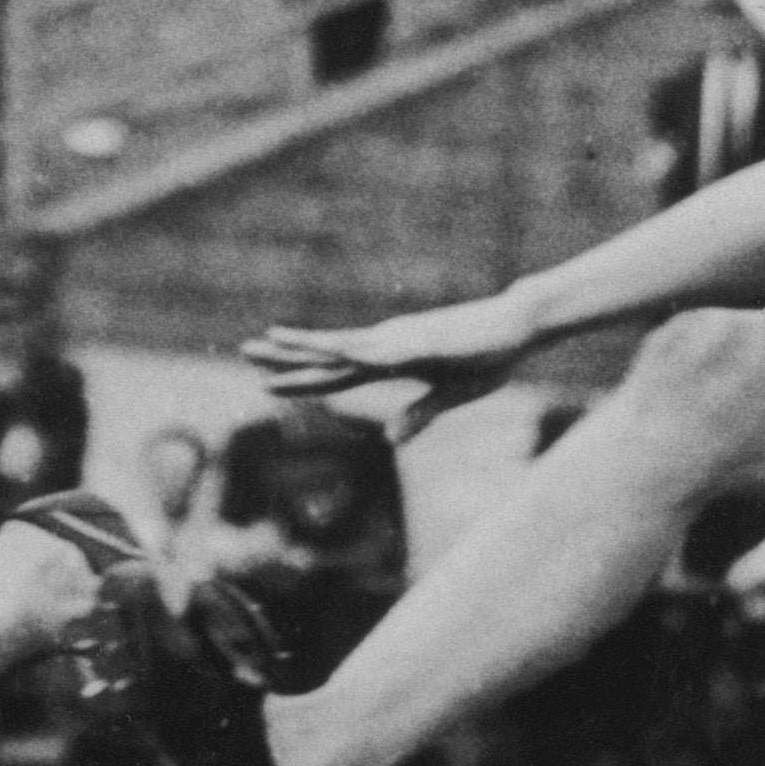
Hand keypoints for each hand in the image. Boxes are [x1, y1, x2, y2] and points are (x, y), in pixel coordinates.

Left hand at [240, 294, 536, 432]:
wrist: (519, 324)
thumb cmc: (488, 356)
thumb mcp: (449, 396)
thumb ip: (419, 417)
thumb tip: (391, 441)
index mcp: (391, 360)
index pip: (336, 374)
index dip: (301, 379)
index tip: (265, 381)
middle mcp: (387, 346)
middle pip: (328, 355)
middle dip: (286, 357)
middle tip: (244, 350)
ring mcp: (402, 341)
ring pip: (344, 346)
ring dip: (308, 344)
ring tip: (271, 339)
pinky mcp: (422, 342)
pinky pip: (384, 350)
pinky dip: (358, 352)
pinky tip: (332, 352)